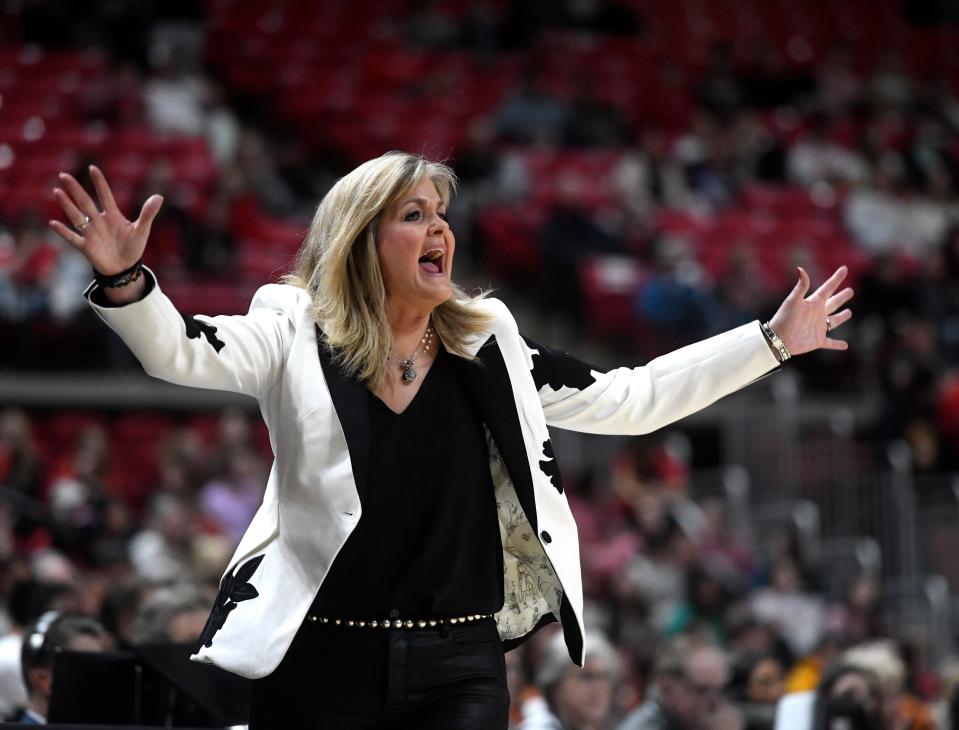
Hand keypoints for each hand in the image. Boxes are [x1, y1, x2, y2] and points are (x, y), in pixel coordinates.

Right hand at [48, 165, 162, 276]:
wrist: (124, 268)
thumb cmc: (133, 248)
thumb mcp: (142, 230)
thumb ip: (147, 214)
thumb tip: (159, 196)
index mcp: (113, 215)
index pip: (105, 195)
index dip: (100, 183)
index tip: (93, 168)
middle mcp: (99, 221)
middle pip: (85, 202)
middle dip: (75, 189)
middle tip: (64, 175)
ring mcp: (91, 233)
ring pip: (76, 216)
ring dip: (67, 205)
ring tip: (57, 191)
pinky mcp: (86, 246)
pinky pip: (72, 238)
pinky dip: (63, 232)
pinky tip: (53, 223)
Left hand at [768, 266, 852, 356]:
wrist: (778, 339)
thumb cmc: (784, 318)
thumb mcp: (793, 301)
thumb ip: (801, 286)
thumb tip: (800, 268)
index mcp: (813, 303)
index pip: (828, 288)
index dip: (836, 279)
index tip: (844, 269)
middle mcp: (817, 314)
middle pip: (833, 303)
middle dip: (841, 297)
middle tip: (850, 291)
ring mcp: (818, 327)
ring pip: (834, 321)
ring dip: (841, 317)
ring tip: (849, 312)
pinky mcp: (818, 341)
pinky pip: (830, 343)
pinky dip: (837, 344)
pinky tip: (845, 346)